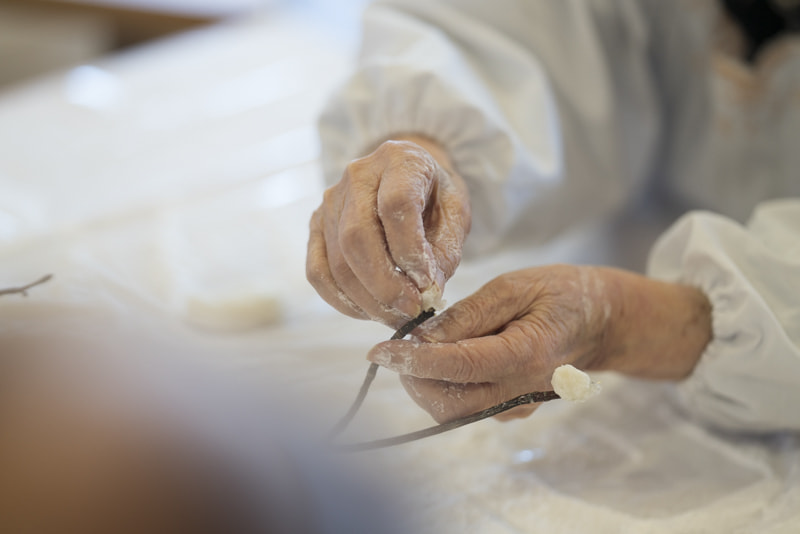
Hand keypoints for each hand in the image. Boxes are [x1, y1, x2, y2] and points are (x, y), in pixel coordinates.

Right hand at [307, 137, 470, 327]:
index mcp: (399, 160)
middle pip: (357, 237)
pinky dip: (342, 300)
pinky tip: (369, 310)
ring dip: (367, 299)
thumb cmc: (435, 197)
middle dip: (384, 285)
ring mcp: (330, 200)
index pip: (395, 206)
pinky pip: (318, 272)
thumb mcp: (456, 215)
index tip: (426, 286)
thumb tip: (426, 295)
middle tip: (410, 311)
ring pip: (337, 261)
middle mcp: (357, 175)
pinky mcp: (316, 225)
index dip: (409, 252)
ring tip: (396, 315)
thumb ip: (444, 252)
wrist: (406, 179)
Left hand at [367, 265, 711, 422]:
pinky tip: (446, 358)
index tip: (379, 351)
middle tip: (399, 347)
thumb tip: (422, 337)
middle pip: (448, 403)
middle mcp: (520, 391)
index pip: (458, 367)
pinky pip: (466, 408)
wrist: (600, 322)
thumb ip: (467, 314)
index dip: (413, 361)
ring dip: (424, 385)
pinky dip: (443, 388)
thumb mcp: (514, 286)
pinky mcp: (511, 410)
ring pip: (453, 412)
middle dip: (413, 378)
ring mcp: (518, 406)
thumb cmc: (561, 293)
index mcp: (526, 355)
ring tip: (421, 349)